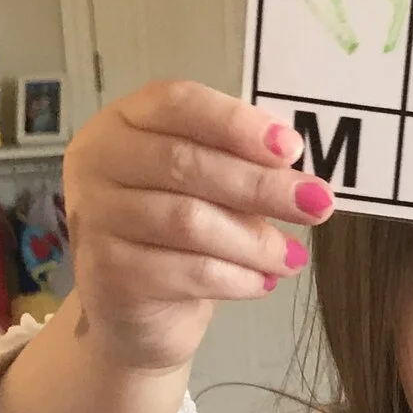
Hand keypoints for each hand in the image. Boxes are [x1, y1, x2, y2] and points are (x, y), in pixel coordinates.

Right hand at [60, 81, 335, 372]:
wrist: (134, 310)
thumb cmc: (176, 236)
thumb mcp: (206, 190)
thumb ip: (241, 169)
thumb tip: (303, 180)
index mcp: (123, 122)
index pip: (177, 103)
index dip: (236, 122)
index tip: (291, 148)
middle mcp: (98, 161)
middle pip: (186, 163)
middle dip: (261, 185)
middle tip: (317, 204)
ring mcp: (95, 217)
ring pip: (188, 221)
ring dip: (254, 241)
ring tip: (292, 257)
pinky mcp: (106, 272)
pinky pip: (186, 271)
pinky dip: (236, 278)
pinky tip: (262, 283)